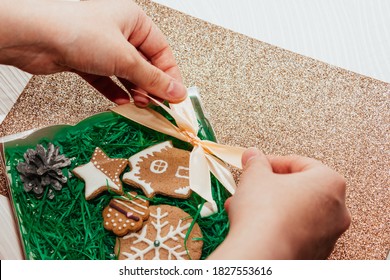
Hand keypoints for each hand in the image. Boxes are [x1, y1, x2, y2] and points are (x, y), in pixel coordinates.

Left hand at [0, 0, 185, 105]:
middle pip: (144, 64)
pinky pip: (106, 78)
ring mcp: (101, 46)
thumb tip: (176, 90)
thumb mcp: (125, 57)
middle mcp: (118, 31)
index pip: (162, 51)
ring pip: (125, 73)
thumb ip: (152, 78)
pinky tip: (122, 103)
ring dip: (134, 91)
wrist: (32, 36)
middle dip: (151, 86)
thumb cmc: (76, 31)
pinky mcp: (85, 60)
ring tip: (141, 106)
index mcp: (134, 21)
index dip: (170, 75)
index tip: (176, 96)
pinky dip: (114, 91)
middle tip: (159, 105)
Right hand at [208, 148, 350, 258]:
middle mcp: (336, 210)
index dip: (273, 161)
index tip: (257, 163)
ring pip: (295, 211)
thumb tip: (253, 156)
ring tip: (246, 205)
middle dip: (270, 185)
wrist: (262, 255)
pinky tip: (253, 224)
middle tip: (253, 183)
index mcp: (330, 182)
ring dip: (270, 205)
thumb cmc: (265, 214)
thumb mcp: (255, 175)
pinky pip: (294, 231)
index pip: (300, 162)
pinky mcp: (315, 253)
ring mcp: (328, 235)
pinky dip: (276, 225)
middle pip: (299, 188)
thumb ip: (256, 162)